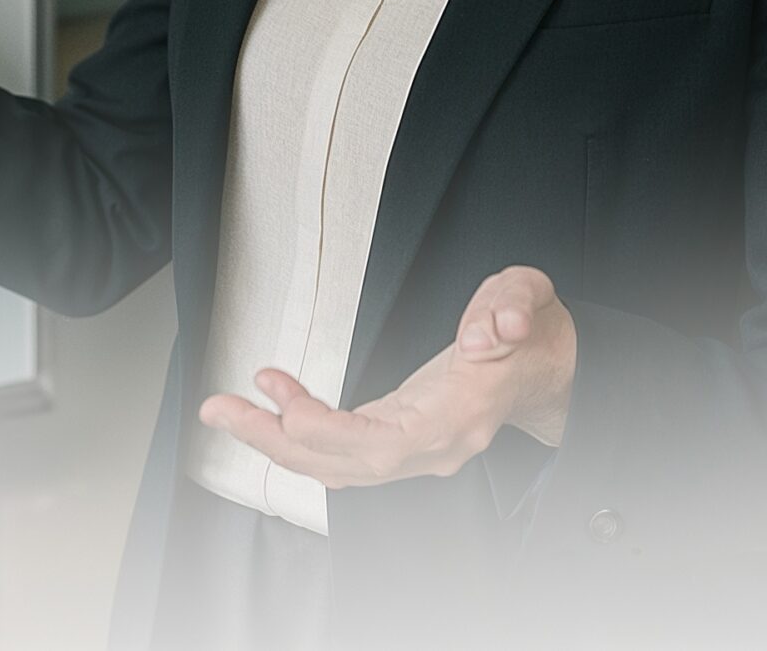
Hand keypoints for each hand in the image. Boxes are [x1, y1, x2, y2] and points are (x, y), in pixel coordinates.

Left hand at [195, 267, 574, 488]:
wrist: (547, 368)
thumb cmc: (532, 333)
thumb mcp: (528, 299)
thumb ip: (511, 305)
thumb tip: (491, 326)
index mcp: (462, 413)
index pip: (388, 443)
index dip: (333, 433)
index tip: (286, 408)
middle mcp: (434, 444)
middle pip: (347, 464)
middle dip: (278, 441)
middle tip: (219, 408)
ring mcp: (415, 449)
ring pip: (337, 466)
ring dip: (276, 441)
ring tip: (224, 407)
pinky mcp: (399, 439)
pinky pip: (342, 451)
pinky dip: (299, 433)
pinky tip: (269, 403)